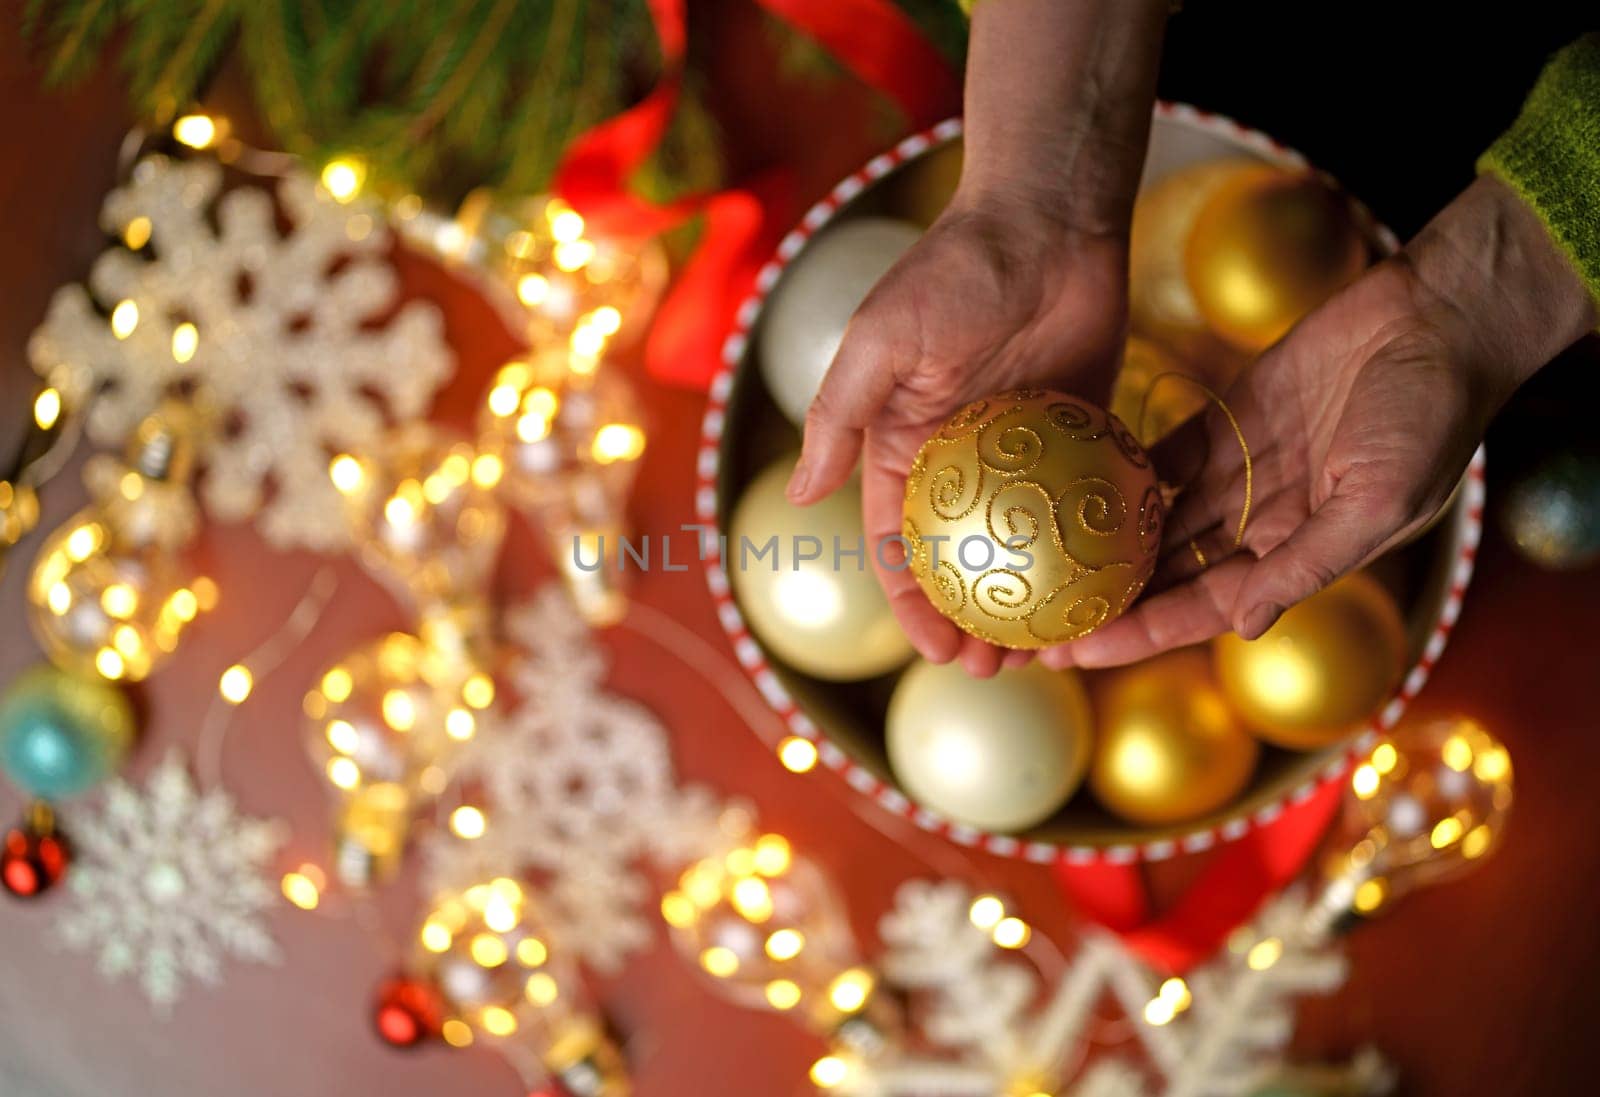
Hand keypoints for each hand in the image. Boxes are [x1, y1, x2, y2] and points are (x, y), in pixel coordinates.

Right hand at [785, 0, 1169, 677]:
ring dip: (1033, 603)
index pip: (901, 547)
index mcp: (902, 447)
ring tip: (1053, 653)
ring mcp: (1022, 453)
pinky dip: (1087, 555)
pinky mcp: (1080, 435)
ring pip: (1025, 550)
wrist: (1048, 216)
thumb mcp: (880, 343)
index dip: (914, 608)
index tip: (939, 654)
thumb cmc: (954, 271)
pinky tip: (1105, 595)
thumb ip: (840, 418)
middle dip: (975, 623)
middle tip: (999, 672)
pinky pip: (1081, 507)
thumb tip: (800, 497)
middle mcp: (959, 459)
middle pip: (964, 563)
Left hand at [1041, 175, 1598, 668]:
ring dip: (1106, 540)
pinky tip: (1070, 483)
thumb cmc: (1429, 414)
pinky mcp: (1230, 416)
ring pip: (1160, 519)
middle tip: (1039, 618)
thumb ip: (1310, 562)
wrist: (1440, 317)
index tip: (1079, 653)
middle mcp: (1267, 521)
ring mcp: (1246, 469)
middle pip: (1172, 573)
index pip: (1206, 607)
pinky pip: (1166, 453)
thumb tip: (1248, 626)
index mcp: (1304, 553)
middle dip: (1112, 599)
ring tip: (1041, 558)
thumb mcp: (1380, 500)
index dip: (1143, 632)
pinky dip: (1124, 470)